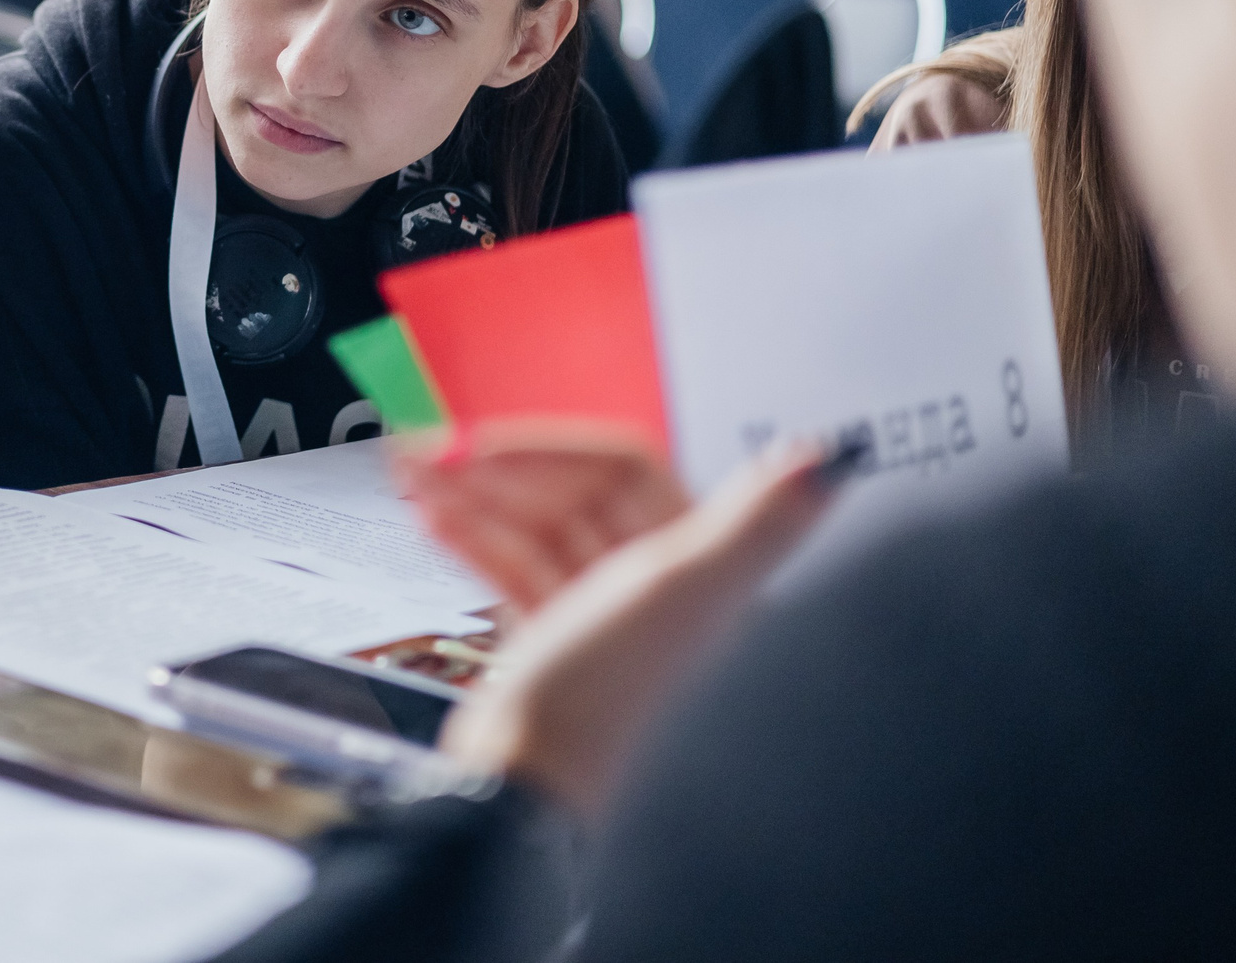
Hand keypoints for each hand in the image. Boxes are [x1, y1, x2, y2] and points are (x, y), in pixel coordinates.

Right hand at [438, 441, 837, 820]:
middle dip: (498, 470)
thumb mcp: (681, 592)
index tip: (487, 447)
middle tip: (432, 454)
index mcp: (699, 569)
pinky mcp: (555, 640)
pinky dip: (471, 536)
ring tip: (411, 476)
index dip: (550, 450)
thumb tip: (824, 459)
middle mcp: (658, 589)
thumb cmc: (602, 700)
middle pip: (570, 493)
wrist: (526, 789)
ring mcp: (601, 614)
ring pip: (535, 525)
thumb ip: (754, 522)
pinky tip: (432, 517)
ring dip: (472, 496)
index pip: (621, 470)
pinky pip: (513, 566)